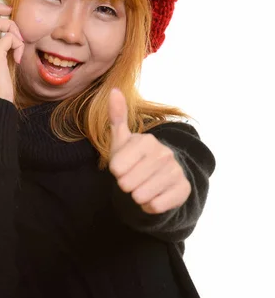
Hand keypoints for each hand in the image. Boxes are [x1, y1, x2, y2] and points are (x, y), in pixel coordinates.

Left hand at [108, 88, 191, 213]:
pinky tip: (154, 196)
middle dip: (126, 186)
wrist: (160, 177)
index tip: (124, 167)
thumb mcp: (122, 141)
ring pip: (141, 196)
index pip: (116, 168)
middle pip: (127, 184)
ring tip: (143, 187)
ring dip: (138, 196)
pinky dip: (150, 206)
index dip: (116, 172)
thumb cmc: (135, 159)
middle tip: (134, 179)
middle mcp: (164, 153)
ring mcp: (175, 171)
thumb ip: (117, 117)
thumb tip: (113, 90)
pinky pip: (155, 206)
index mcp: (146, 141)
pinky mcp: (183, 189)